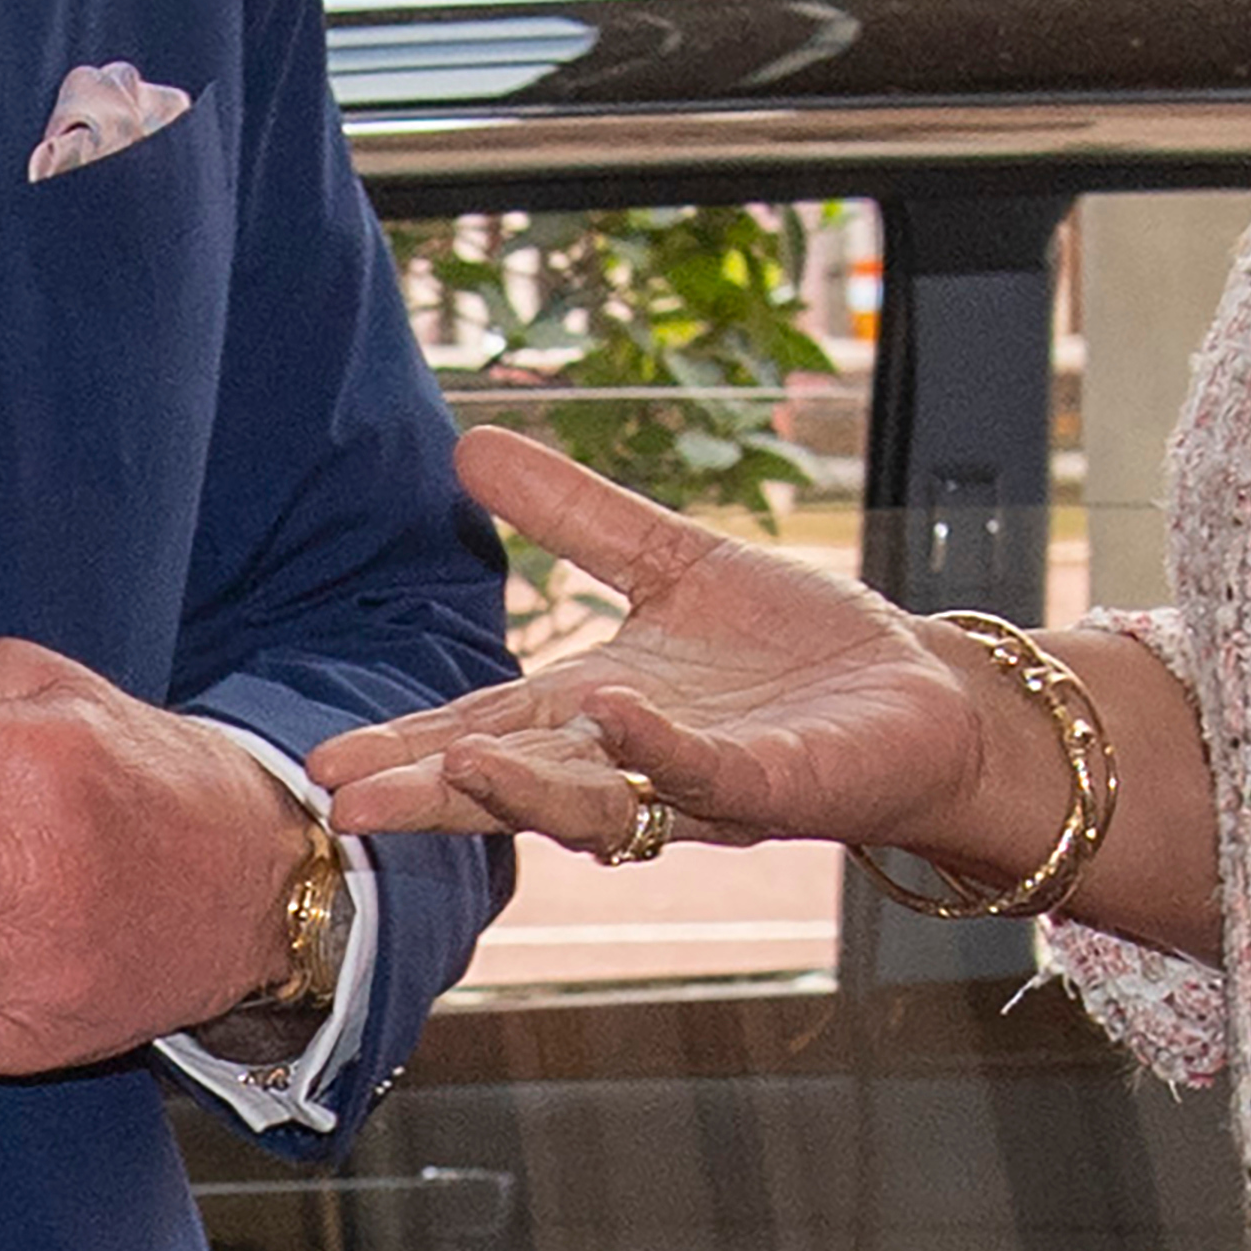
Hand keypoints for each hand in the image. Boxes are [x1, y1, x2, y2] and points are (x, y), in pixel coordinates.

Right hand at [309, 427, 1018, 869]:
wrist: (923, 697)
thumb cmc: (798, 648)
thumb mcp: (670, 564)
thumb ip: (575, 516)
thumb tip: (469, 446)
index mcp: (599, 718)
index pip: (487, 736)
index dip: (410, 751)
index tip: (327, 765)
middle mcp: (639, 765)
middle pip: (520, 786)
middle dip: (439, 796)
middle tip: (349, 804)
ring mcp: (707, 782)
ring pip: (604, 799)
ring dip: (532, 789)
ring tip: (459, 765)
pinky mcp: (784, 783)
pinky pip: (712, 773)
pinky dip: (661, 746)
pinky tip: (611, 708)